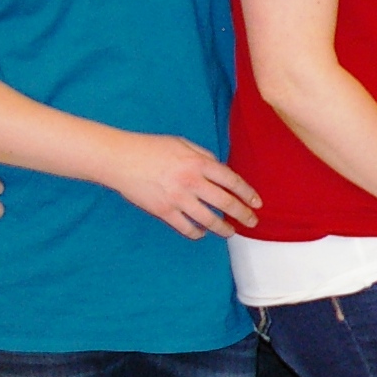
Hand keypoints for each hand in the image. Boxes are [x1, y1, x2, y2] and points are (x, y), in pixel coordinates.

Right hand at [108, 133, 260, 238]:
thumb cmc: (150, 148)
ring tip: (230, 232)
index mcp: (198, 163)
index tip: (257, 203)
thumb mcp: (182, 144)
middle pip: (226, 203)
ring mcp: (178, 198)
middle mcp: (192, 182)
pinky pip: (186, 228)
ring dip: (223, 228)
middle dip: (243, 215)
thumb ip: (204, 156)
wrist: (119, 159)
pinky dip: (197, 233)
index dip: (248, 194)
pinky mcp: (163, 211)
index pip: (232, 181)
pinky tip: (202, 233)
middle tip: (252, 222)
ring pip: (209, 220)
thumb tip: (221, 169)